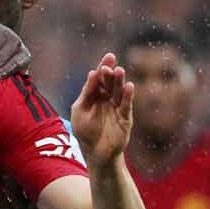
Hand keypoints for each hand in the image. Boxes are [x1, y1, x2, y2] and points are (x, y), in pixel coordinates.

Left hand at [68, 54, 134, 168]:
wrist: (95, 152)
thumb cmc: (85, 131)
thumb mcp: (80, 110)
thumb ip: (86, 92)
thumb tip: (92, 73)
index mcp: (95, 96)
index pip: (100, 78)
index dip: (104, 67)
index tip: (109, 56)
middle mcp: (108, 99)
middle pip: (110, 83)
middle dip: (110, 73)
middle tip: (110, 65)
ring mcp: (117, 108)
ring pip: (119, 92)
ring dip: (119, 81)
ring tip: (119, 71)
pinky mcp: (125, 118)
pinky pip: (126, 105)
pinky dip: (128, 96)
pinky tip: (129, 86)